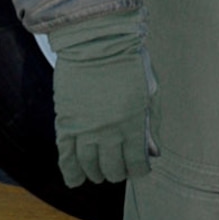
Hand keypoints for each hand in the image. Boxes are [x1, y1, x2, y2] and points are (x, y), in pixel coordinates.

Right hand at [48, 11, 149, 187]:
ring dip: (95, 173)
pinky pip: (66, 155)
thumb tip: (153, 152)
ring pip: (88, 165)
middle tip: (119, 170)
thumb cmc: (129, 61)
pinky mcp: (65, 123)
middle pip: (112, 168)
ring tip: (99, 173)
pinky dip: (70, 170)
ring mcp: (85, 129)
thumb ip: (151, 123)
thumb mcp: (150, 90)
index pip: (136, 161)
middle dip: (117, 173)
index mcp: (133, 122)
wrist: (96, 40)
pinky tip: (75, 179)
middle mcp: (109, 131)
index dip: (138, 170)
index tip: (138, 170)